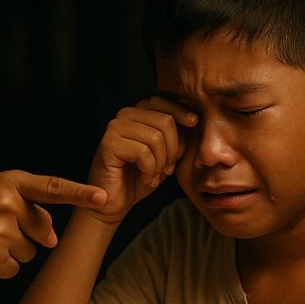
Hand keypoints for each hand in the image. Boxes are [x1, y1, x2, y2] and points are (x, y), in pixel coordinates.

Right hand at [0, 170, 106, 278]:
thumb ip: (30, 210)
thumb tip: (53, 240)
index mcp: (10, 183)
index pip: (53, 188)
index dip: (81, 194)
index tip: (104, 197)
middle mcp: (6, 205)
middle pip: (44, 231)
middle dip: (29, 235)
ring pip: (30, 253)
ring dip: (12, 252)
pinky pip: (13, 269)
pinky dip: (0, 267)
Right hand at [86, 96, 196, 222]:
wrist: (115, 202)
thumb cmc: (139, 178)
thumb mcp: (164, 155)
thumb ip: (176, 137)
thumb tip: (195, 120)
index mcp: (136, 113)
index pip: (160, 101)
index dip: (180, 111)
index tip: (195, 123)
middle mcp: (123, 116)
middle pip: (165, 121)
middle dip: (173, 149)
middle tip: (168, 169)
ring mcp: (114, 129)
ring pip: (156, 138)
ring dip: (161, 163)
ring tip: (154, 176)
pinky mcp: (109, 145)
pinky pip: (143, 152)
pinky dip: (149, 170)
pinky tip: (144, 178)